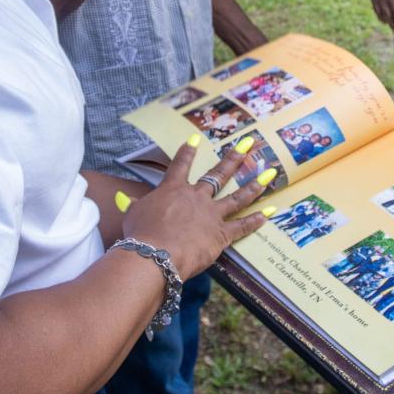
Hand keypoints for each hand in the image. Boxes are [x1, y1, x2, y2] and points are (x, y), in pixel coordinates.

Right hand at [119, 138, 270, 278]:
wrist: (155, 255)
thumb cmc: (140, 235)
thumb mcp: (133, 215)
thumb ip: (133, 205)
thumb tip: (124, 199)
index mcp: (173, 189)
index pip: (180, 165)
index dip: (187, 151)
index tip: (196, 138)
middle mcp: (196, 197)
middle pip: (218, 174)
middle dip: (234, 158)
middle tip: (248, 144)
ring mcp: (211, 214)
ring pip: (237, 197)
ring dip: (254, 185)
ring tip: (269, 174)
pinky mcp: (220, 235)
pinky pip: (241, 226)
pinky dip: (256, 220)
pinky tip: (269, 213)